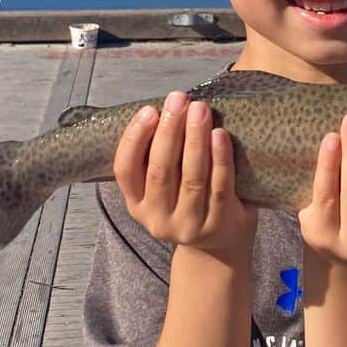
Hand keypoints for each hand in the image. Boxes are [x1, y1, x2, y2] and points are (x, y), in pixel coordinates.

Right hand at [113, 90, 257, 262]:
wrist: (218, 247)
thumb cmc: (188, 202)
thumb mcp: (162, 188)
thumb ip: (157, 158)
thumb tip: (167, 108)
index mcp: (136, 204)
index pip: (125, 170)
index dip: (134, 139)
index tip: (149, 110)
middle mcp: (157, 218)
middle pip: (161, 169)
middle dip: (170, 130)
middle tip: (179, 99)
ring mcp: (188, 225)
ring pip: (191, 177)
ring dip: (195, 139)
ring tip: (200, 110)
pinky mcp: (218, 225)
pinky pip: (220, 186)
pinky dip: (220, 158)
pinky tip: (220, 135)